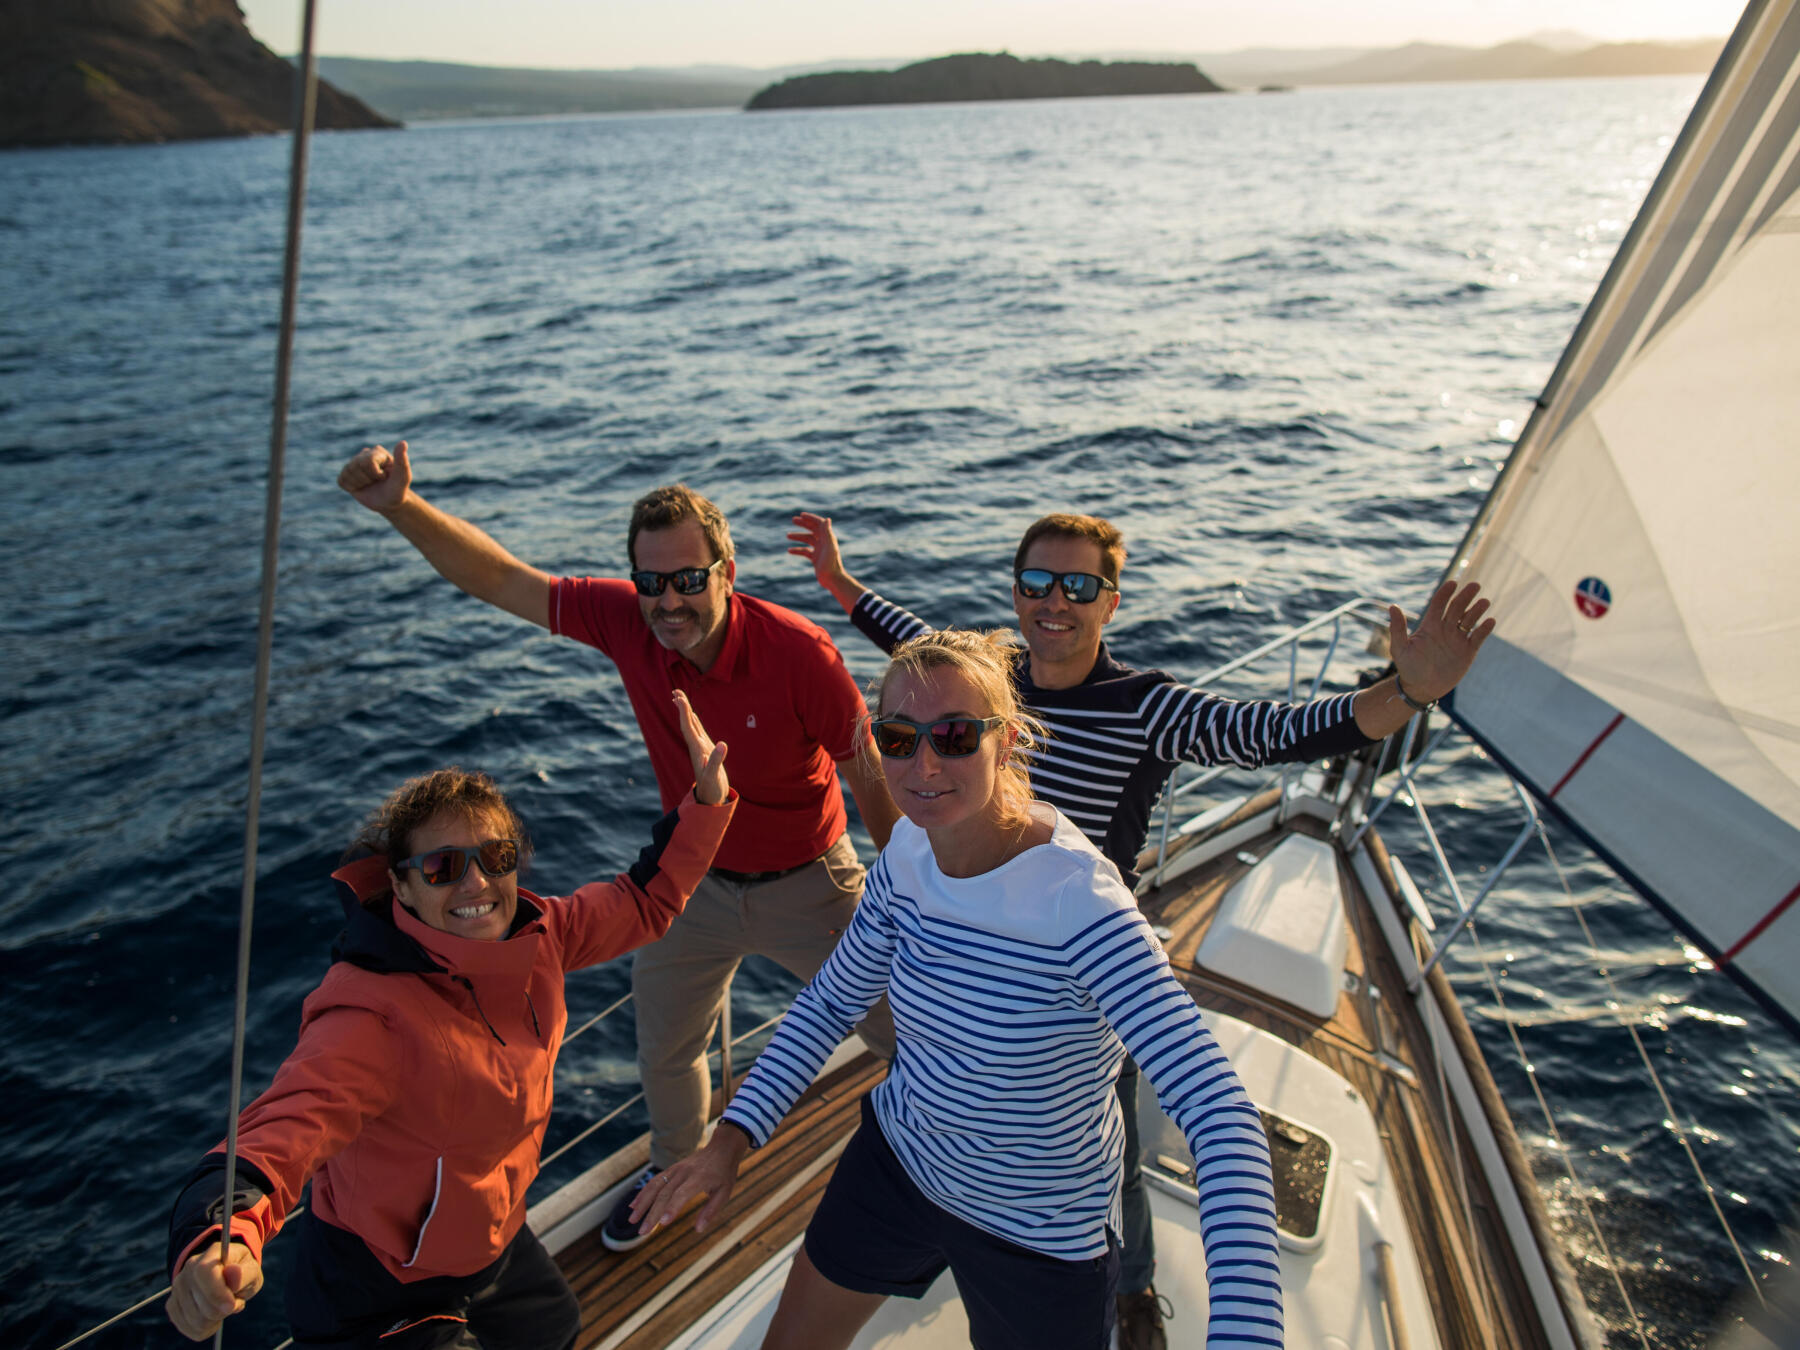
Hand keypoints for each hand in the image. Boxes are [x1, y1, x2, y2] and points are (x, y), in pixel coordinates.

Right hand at [165, 1240, 263, 1340]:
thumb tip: (234, 1273)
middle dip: (223, 1310)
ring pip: (197, 1320)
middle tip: (233, 1301)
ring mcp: (177, 1288)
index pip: (204, 1273)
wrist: (226, 1275)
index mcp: (210, 1256)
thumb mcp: (251, 1270)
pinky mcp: (173, 1306)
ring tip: (223, 1306)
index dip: (217, 1293)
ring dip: (216, 1319)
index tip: (231, 1304)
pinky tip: (213, 1315)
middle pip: (202, 1304)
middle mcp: (188, 1270)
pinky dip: (207, 1328)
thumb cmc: (241, 1273)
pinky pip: (191, 1329)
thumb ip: (244, 1273)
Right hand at [337, 440, 412, 513]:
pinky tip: (361, 487)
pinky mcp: (346, 474)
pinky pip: (341, 481)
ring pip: (347, 473)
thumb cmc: (397, 489)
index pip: (367, 461)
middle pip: (356, 465)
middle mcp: (364, 454)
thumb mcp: (402, 478)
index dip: (375, 474)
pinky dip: (351, 488)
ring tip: (370, 484)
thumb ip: (402, 461)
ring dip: (360, 483)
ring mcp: (354, 463)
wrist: (389, 503)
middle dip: (367, 479)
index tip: (384, 477)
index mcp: (377, 452)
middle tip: (377, 482)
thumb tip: (403, 443)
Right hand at [629, 1124, 749, 1237]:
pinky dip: (643, 1193)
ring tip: (632, 1220)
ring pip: (655, 1187)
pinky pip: (654, 1181)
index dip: (672, 1208)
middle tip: (642, 1232)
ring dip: (642, 1204)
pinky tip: (634, 1205)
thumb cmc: (724, 1174)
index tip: (662, 1223)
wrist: (721, 1148)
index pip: (682, 1194)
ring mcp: (675, 1170)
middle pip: (664, 1194)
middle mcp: (684, 1173)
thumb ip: (711, 1211)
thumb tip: (698, 1229)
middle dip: (652, 1214)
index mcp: (699, 1178)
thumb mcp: (724, 1192)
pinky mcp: (671, 1169)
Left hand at [674, 690, 728, 805]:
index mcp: (697, 749)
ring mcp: (701, 748)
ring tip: (680, 699)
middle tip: (675, 691)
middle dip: (681, 707)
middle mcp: (697, 747)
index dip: (684, 712)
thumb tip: (722, 746)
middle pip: (687, 723)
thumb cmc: (711, 789)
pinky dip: (696, 722)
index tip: (679, 698)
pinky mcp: (706, 751)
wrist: (710, 799)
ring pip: (692, 726)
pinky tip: (693, 717)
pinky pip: (699, 732)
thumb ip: (716, 761)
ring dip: (686, 712)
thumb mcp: (714, 776)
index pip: (688, 727)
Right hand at [786, 512, 858, 606]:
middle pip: (813, 529)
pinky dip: (797, 550)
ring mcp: (819, 550)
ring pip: (808, 540)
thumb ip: (827, 533)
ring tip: (787, 535)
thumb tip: (827, 519)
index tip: (801, 515)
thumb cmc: (831, 563)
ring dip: (798, 536)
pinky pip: (805, 551)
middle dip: (804, 524)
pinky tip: (789, 551)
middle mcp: (824, 542)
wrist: (832, 579)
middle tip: (793, 520)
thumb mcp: (829, 547)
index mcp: (828, 538)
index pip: (820, 524)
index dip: (811, 518)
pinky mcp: (815, 558)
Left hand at [1387, 580, 1494, 703]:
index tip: (1453, 583)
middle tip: (1475, 585)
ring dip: (1477, 610)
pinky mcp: (1468, 651)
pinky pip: (1478, 637)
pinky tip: (1490, 621)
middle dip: (1466, 596)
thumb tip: (1393, 606)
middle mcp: (1445, 629)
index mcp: (1430, 626)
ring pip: (1470, 620)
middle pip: (1457, 608)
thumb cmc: (1408, 668)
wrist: (1421, 688)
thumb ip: (1397, 628)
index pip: (1439, 604)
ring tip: (1484, 602)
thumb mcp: (1399, 648)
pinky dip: (1484, 629)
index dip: (1446, 593)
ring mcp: (1458, 639)